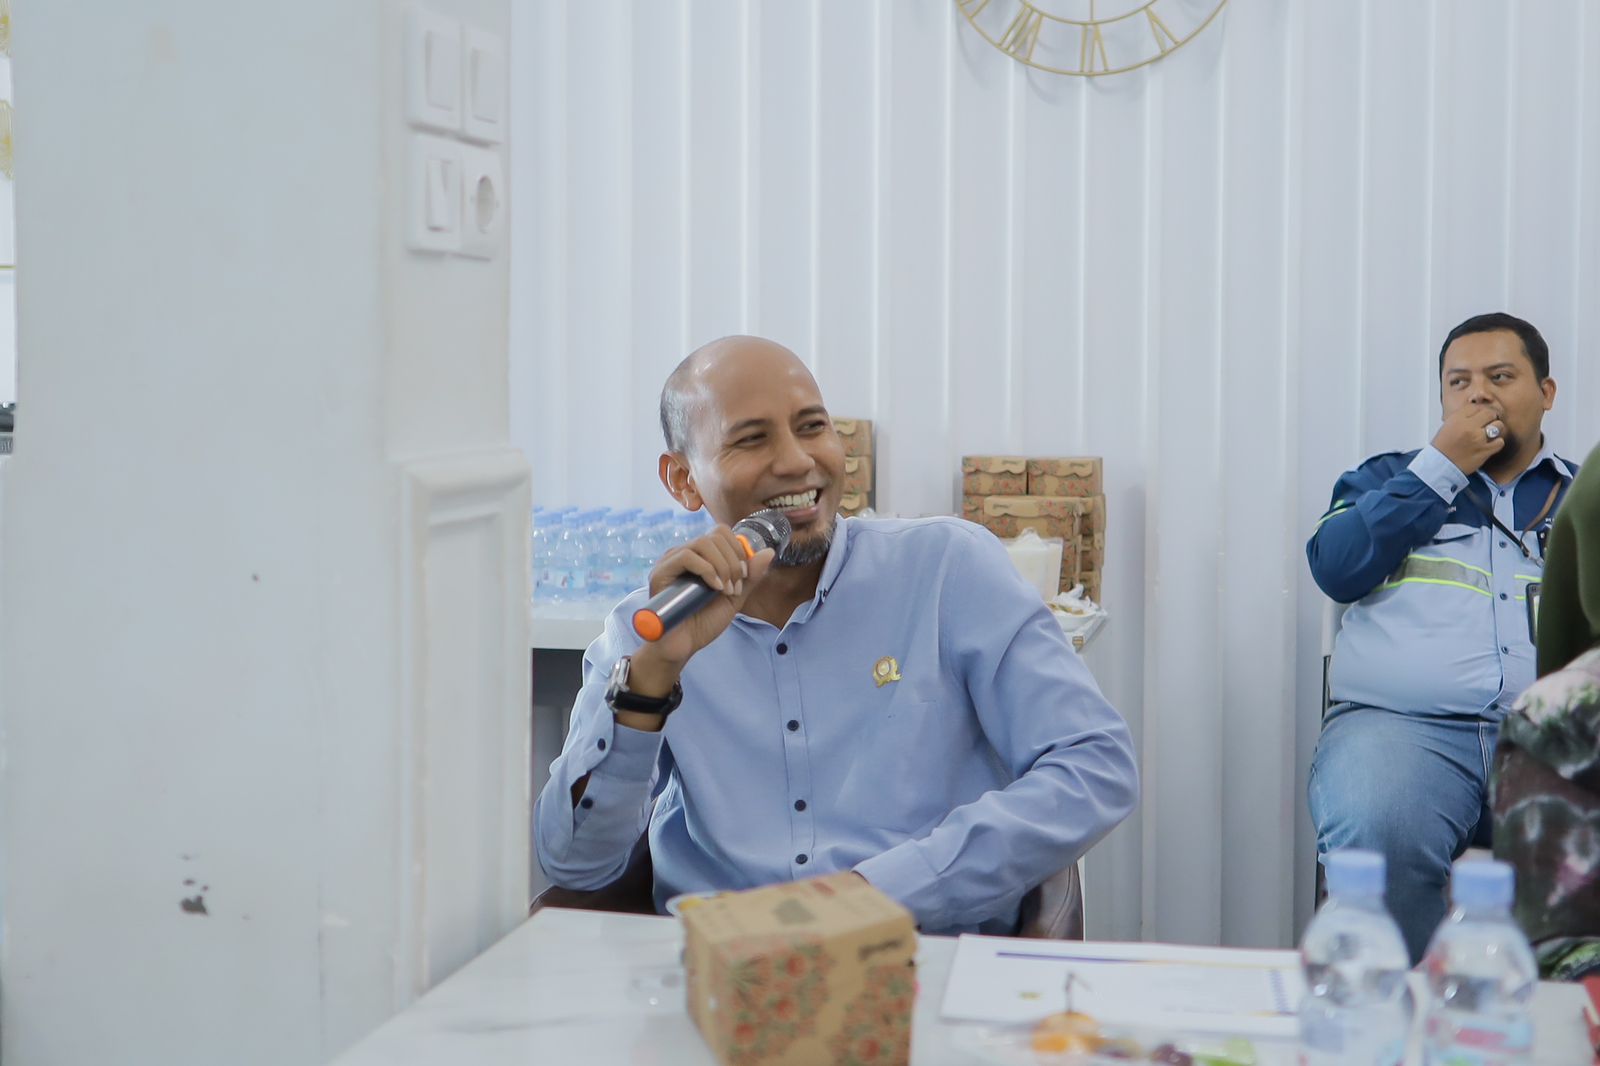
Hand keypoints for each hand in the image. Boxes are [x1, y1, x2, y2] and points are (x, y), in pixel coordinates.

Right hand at [627, 528, 776, 694]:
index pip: (721, 532)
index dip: (739, 550)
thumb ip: (750, 577)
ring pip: (702, 542)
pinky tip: (714, 588)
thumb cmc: (703, 623)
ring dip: (722, 566)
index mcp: (700, 557)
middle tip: (735, 588)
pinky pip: (687, 556)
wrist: (682, 647)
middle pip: (715, 536)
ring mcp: (670, 562)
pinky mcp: (660, 573)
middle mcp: (684, 554)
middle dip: (733, 561)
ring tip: (725, 590)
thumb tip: (769, 552)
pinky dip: (707, 570)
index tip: (744, 577)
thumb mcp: (734, 598)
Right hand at [1431, 404, 1505, 475]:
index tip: (1478, 417)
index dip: (1479, 411)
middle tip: (1486, 423)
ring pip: (1498, 426)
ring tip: (1489, 434)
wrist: (1439, 465)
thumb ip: (1462, 418)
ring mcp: (1478, 439)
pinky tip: (1490, 444)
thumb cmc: (1442, 448)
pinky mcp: (1484, 450)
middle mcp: (1468, 427)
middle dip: (1489, 418)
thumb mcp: (1447, 426)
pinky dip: (1496, 443)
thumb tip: (1477, 414)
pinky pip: (1500, 442)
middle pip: (1489, 413)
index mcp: (1457, 419)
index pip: (1476, 407)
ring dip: (1495, 429)